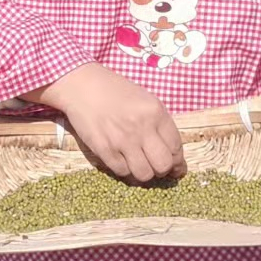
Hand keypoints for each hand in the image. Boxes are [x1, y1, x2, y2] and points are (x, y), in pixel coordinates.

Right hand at [29, 64, 185, 183]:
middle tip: (158, 168)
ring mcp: (122, 141)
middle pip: (163, 165)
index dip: (178, 162)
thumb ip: (159, 123)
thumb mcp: (146, 99)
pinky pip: (122, 172)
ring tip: (140, 165)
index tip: (177, 167)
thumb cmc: (115, 90)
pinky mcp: (104, 150)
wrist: (82, 86)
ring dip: (144, 173)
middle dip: (164, 171)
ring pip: (144, 174)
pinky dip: (125, 170)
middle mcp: (141, 128)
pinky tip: (124, 161)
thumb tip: (170, 151)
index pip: (176, 147)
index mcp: (155, 112)